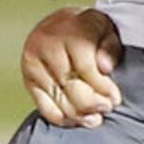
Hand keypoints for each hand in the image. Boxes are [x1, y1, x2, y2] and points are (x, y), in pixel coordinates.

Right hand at [21, 7, 125, 127]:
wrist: (60, 24)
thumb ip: (110, 47)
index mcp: (69, 29)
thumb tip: (105, 67)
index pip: (85, 67)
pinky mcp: (28, 80)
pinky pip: (44, 107)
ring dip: (79, 114)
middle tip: (106, 107)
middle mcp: (47, 45)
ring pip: (58, 99)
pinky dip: (62, 118)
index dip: (102, 87)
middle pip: (70, 85)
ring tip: (94, 117)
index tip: (115, 97)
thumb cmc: (87, 29)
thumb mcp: (106, 29)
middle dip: (91, 102)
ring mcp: (34, 63)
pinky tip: (76, 119)